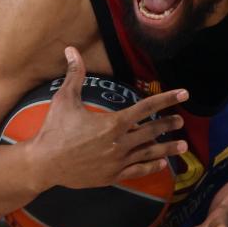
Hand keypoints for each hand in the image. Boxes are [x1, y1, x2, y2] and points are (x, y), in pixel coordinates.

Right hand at [31, 47, 188, 189]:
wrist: (43, 163)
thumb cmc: (54, 130)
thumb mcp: (64, 99)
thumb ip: (74, 74)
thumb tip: (71, 50)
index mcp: (113, 123)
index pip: (147, 107)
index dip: (167, 99)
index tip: (184, 94)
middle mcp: (119, 143)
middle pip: (152, 131)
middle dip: (169, 124)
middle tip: (181, 121)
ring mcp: (117, 162)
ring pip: (149, 154)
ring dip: (168, 148)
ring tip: (184, 145)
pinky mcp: (111, 176)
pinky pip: (137, 171)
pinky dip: (151, 167)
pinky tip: (162, 164)